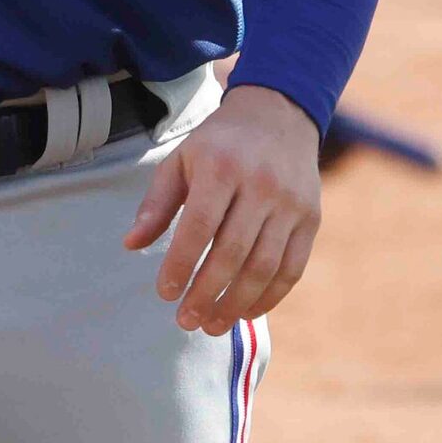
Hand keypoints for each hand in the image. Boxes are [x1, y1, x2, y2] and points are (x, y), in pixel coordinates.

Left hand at [124, 82, 322, 336]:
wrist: (277, 117)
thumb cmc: (217, 144)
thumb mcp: (180, 161)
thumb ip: (156, 203)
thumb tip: (130, 245)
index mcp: (221, 167)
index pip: (199, 226)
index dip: (181, 263)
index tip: (164, 293)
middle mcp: (261, 186)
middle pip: (234, 252)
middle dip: (208, 293)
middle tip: (186, 320)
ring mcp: (291, 205)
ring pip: (265, 266)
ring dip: (237, 303)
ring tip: (212, 325)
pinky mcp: (311, 220)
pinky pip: (292, 267)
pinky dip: (270, 296)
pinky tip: (245, 311)